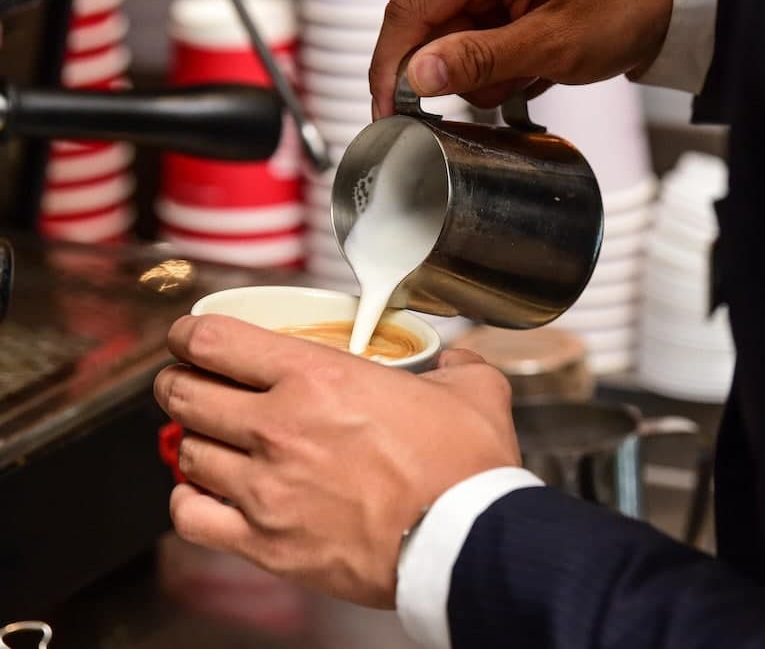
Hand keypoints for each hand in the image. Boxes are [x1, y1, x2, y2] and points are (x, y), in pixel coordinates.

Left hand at [153, 314, 518, 608]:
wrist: (466, 543)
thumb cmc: (465, 469)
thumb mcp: (473, 392)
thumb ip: (457, 366)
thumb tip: (456, 364)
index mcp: (318, 377)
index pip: (214, 340)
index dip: (189, 333)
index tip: (190, 337)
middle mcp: (278, 427)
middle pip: (184, 393)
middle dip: (179, 381)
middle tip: (192, 383)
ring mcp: (265, 489)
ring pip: (186, 451)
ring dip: (193, 439)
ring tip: (212, 440)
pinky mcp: (266, 543)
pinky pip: (192, 516)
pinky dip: (190, 501)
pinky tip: (206, 495)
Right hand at [370, 0, 672, 116]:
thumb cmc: (624, 4)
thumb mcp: (552, 44)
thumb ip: (479, 61)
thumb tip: (416, 76)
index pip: (408, 12)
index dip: (391, 69)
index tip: (386, 115)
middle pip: (427, 32)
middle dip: (460, 74)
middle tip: (512, 84)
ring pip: (450, 45)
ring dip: (487, 73)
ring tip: (535, 68)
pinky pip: (472, 41)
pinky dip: (499, 64)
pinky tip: (533, 62)